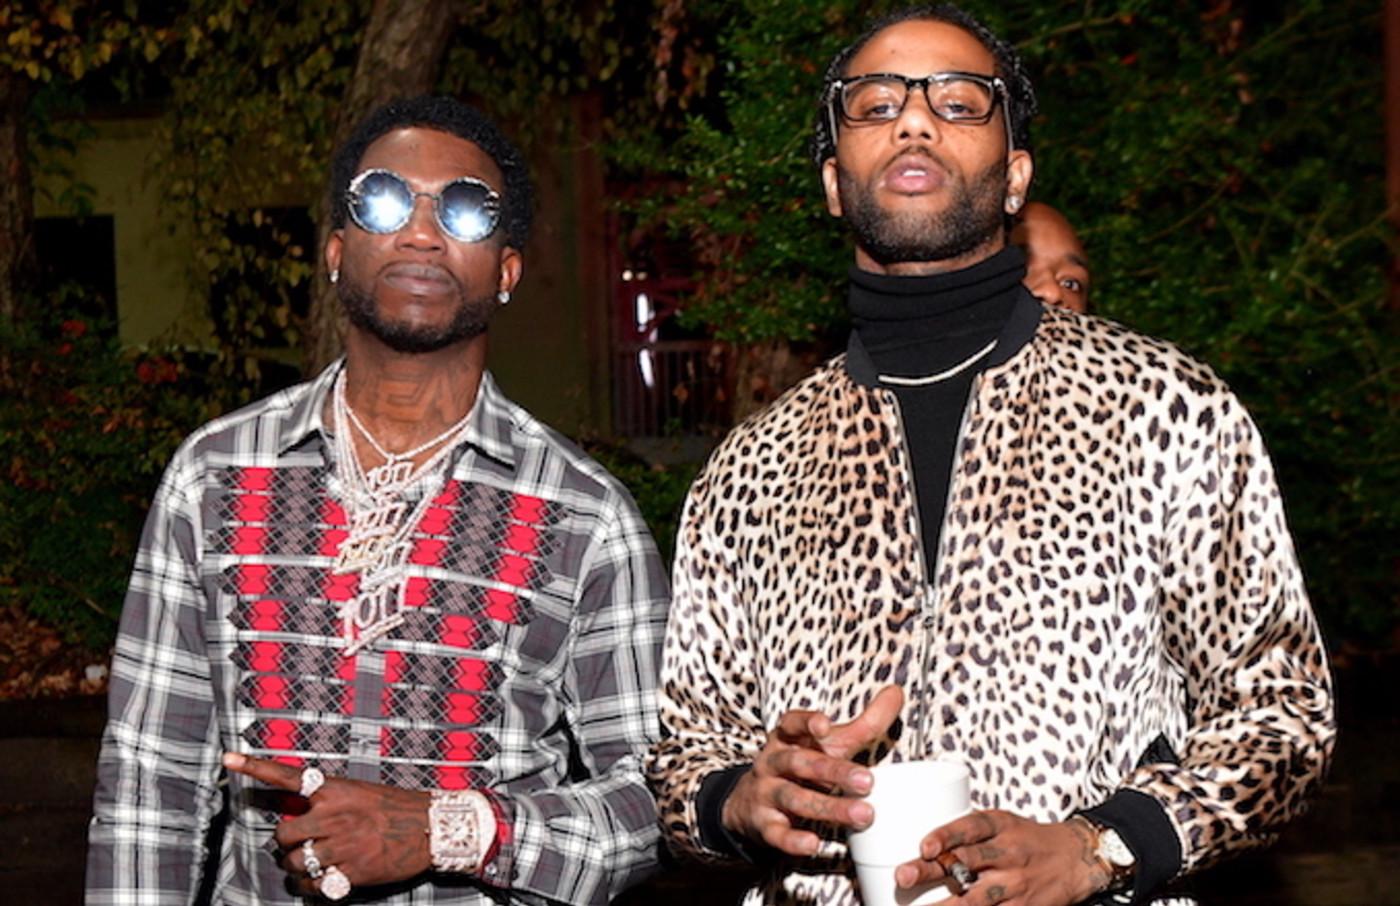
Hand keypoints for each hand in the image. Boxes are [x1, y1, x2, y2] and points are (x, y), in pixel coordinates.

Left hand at [223, 752, 433, 896]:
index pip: (288, 776)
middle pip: (283, 835)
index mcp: (335, 790)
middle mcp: (335, 816)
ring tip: (309, 863)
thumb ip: (327, 802)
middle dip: (284, 844)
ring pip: (294, 864)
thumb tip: (295, 815)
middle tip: (297, 844)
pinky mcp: (353, 873)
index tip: (228, 758)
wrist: (433, 828)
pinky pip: (314, 887)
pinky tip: (318, 882)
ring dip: (296, 868)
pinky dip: (310, 888)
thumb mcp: (359, 792)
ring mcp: (343, 846)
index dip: (255, 767)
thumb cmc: (396, 808)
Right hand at [722, 685, 903, 855]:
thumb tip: (897, 692)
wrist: (751, 802)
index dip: (807, 723)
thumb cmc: (802, 767)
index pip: (792, 724)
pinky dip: (793, 840)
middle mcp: (773, 762)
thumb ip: (864, 723)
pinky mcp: (764, 824)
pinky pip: (776, 833)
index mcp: (787, 738)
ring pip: (794, 798)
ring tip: (862, 814)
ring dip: (828, 807)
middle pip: (800, 763)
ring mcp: (766, 793)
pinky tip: (813, 844)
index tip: (826, 726)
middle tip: (867, 780)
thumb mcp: (829, 744)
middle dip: (833, 771)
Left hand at [895, 810, 1108, 905]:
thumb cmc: (1029, 839)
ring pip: (975, 899)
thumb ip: (970, 831)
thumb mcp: (1004, 823)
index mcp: (1001, 826)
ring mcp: (1016, 885)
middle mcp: (1008, 854)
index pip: (970, 827)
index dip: (946, 835)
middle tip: (903, 875)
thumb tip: (925, 843)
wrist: (1077, 859)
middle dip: (932, 870)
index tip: (924, 846)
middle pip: (965, 862)